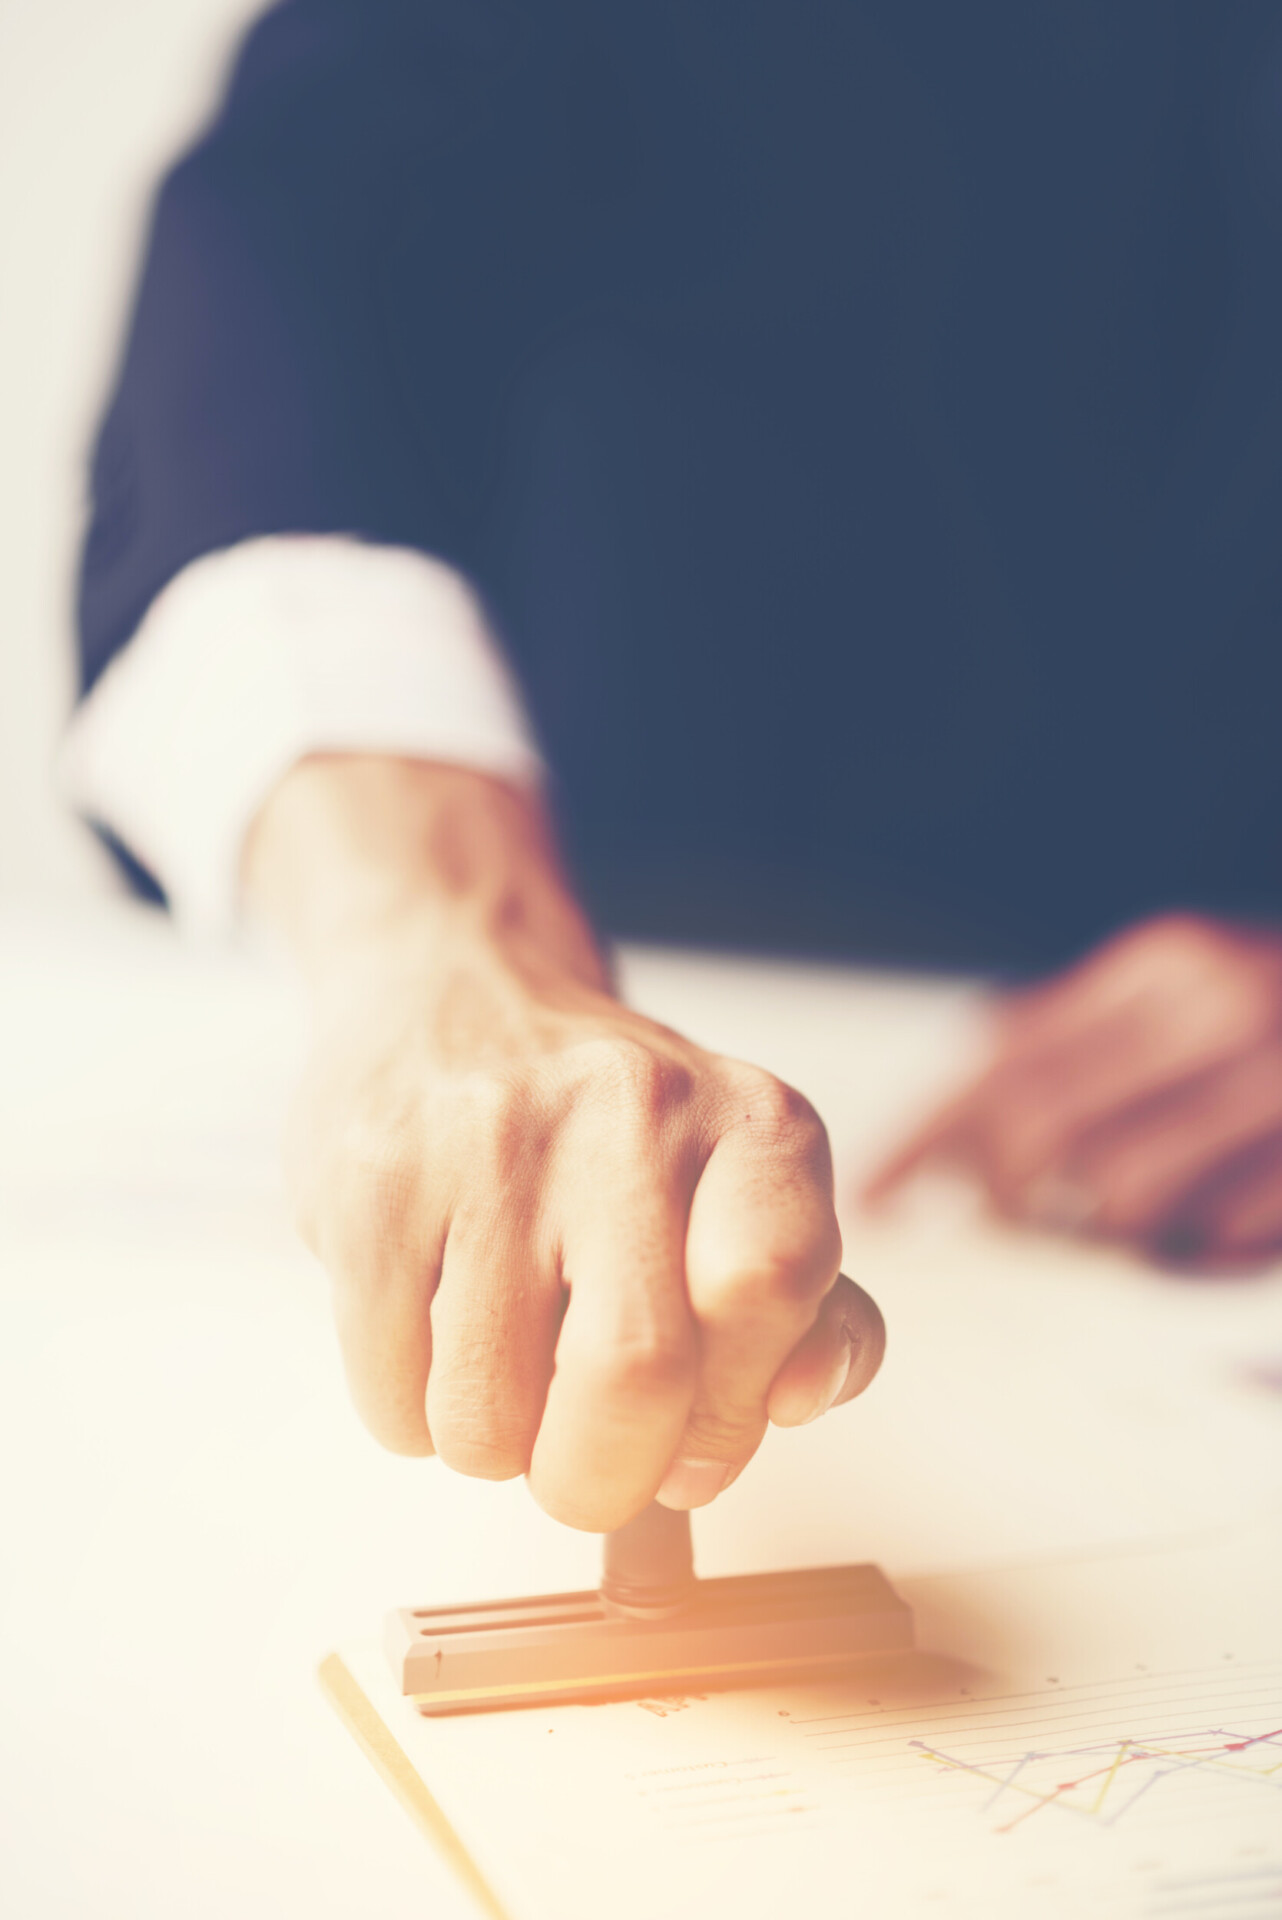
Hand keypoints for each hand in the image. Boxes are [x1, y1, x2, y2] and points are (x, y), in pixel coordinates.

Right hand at [248, 757, 883, 1530]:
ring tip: (502, 1382)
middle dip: (600, 1480)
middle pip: (634, 1374)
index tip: (696, 1447)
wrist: (457, 990)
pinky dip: (411, 1415)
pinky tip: (434, 1341)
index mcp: (751, 1121)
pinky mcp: (374, 1175)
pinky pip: (390, 1390)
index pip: (775, 1284)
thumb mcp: (741, 1192)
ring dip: (494, 1450)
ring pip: (489, 1412)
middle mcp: (631, 1107)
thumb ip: (807, 1313)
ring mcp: (493, 1136)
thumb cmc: (615, 1134)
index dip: (736, 1409)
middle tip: (584, 1476)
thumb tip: (796, 1401)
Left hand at [867, 914, 1281, 1266]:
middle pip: (1044, 1125)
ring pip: (1121, 1194)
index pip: (1006, 1052)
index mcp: (1167, 965)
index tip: (874, 1196)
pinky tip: (1215, 1232)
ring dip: (1107, 1230)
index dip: (926, 1134)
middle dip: (1007, 1192)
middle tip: (1013, 1217)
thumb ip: (1091, 1041)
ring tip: (1139, 1222)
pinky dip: (1192, 1253)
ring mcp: (1276, 1087)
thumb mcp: (1199, 991)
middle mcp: (1214, 1011)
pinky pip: (1210, 1239)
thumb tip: (962, 1134)